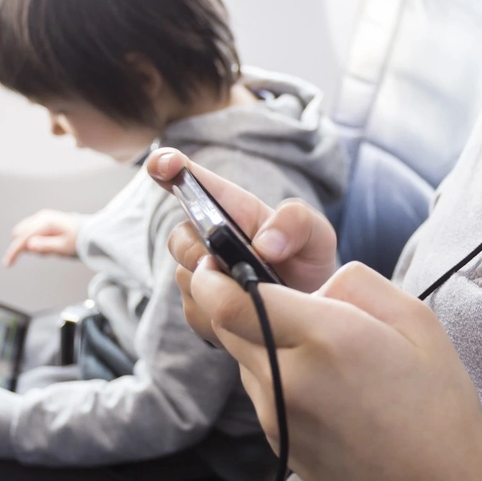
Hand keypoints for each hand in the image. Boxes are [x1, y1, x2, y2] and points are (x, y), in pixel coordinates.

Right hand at [2, 209, 78, 266]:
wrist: (88, 232)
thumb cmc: (78, 240)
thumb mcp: (64, 247)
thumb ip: (46, 246)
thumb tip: (29, 245)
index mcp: (46, 222)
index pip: (23, 238)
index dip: (14, 251)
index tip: (7, 264)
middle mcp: (41, 217)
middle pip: (20, 234)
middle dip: (27, 247)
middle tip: (47, 252)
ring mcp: (41, 217)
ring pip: (24, 234)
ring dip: (31, 244)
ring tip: (51, 247)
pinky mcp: (42, 220)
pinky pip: (30, 233)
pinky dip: (35, 241)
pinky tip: (49, 243)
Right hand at [146, 148, 338, 341]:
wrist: (312, 309)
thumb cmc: (307, 259)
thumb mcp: (316, 234)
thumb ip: (296, 223)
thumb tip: (263, 245)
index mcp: (231, 207)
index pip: (189, 179)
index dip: (168, 165)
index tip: (165, 166)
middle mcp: (207, 236)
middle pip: (179, 238)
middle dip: (199, 252)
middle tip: (229, 264)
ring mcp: (199, 272)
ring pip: (187, 278)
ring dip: (218, 287)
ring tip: (257, 292)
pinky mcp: (199, 308)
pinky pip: (196, 312)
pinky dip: (222, 316)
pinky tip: (248, 315)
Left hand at [190, 261, 481, 480]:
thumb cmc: (436, 403)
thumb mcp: (415, 319)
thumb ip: (356, 282)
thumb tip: (316, 282)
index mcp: (327, 340)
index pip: (233, 300)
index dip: (214, 273)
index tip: (216, 255)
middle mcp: (290, 381)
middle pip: (225, 327)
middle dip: (226, 297)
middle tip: (250, 281)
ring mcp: (278, 417)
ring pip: (241, 358)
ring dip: (254, 336)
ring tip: (307, 338)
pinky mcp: (277, 441)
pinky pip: (259, 389)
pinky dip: (272, 370)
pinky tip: (316, 376)